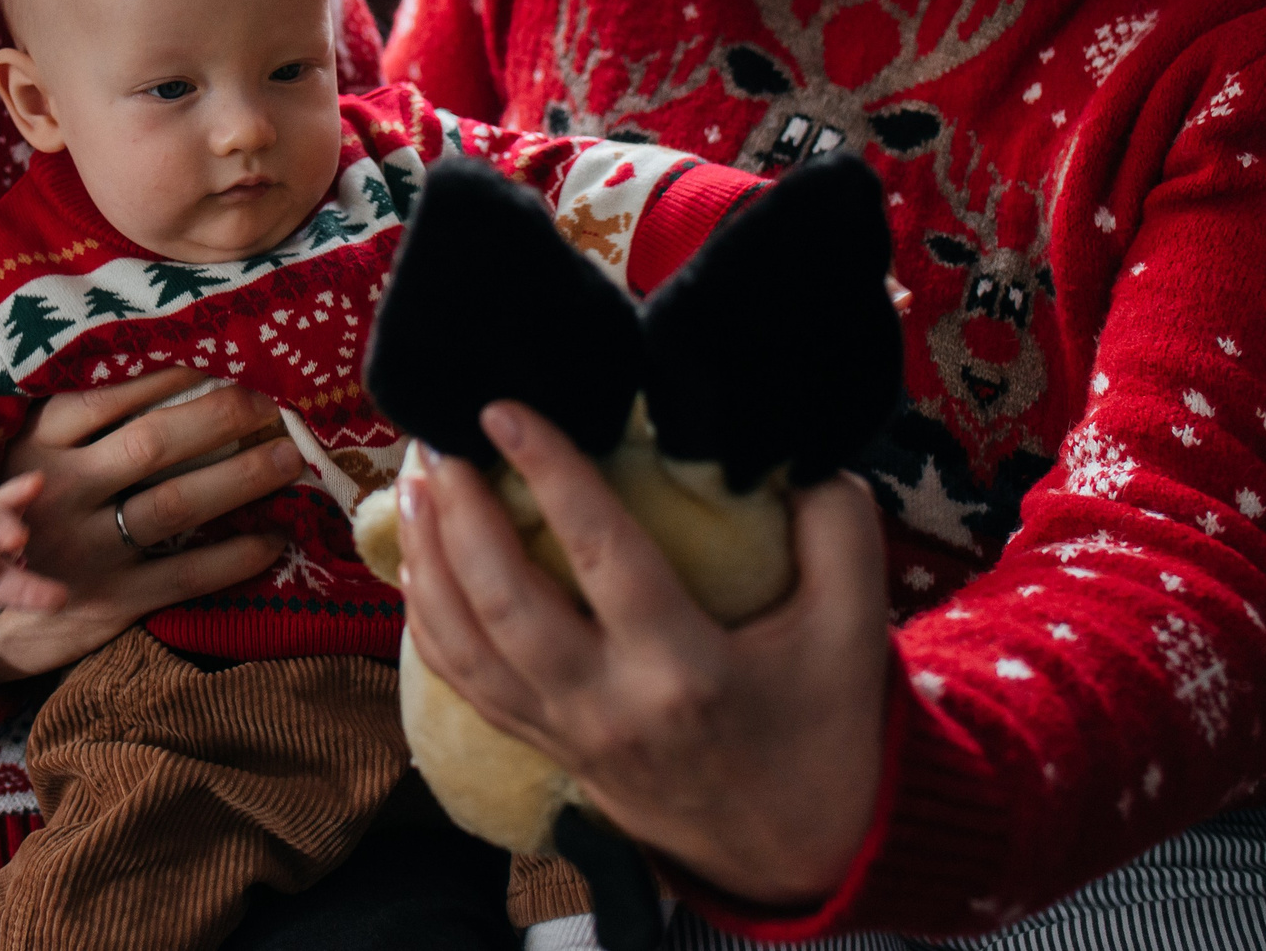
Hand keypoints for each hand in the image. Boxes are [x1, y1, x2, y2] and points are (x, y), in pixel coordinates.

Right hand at [0, 368, 305, 683]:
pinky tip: (274, 538)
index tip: (224, 369)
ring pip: (176, 504)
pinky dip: (236, 555)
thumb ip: (83, 423)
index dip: (174, 381)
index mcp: (39, 445)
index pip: (113, 398)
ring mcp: (87, 549)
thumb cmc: (27, 514)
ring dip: (241, 478)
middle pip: (154, 444)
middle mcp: (61, 491)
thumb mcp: (30, 457)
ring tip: (288, 459)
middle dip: (222, 420)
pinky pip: (186, 574)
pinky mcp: (112, 599)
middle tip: (272, 407)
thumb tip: (179, 379)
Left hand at [398, 400, 890, 910]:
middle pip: (505, 604)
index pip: (603, 554)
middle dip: (460, 516)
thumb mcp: (853, 629)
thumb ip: (836, 528)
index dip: (550, 474)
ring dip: (428, 563)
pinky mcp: (548, 749)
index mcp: (687, 669)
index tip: (505, 409)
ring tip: (413, 485)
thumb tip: (786, 443)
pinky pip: (466, 686)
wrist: (802, 855)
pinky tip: (416, 567)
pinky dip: (429, 624)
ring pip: (467, 648)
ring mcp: (568, 734)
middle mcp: (611, 705)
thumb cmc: (825, 727)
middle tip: (437, 440)